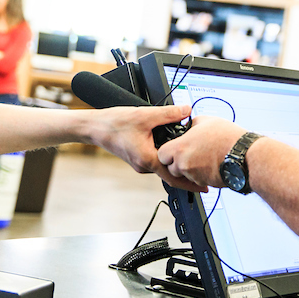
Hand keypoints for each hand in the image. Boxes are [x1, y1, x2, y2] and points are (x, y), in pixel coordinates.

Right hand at [87, 104, 205, 191]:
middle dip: (186, 172)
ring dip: (175, 163)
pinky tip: (172, 148)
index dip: (191, 182)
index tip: (204, 186)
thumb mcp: (145, 115)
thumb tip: (186, 110)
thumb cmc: (114, 124)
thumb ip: (168, 113)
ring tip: (190, 156)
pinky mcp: (137, 157)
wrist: (94, 127)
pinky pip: (155, 161)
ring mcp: (140, 163)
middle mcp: (143, 165)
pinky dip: (166, 157)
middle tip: (203, 169)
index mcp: (147, 160)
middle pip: (170, 173)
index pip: (174, 177)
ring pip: (163, 166)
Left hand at [157, 116, 247, 188]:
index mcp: (180, 148)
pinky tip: (210, 163)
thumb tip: (189, 125)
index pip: (161, 155)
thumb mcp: (205, 120)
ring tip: (203, 156)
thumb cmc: (228, 139)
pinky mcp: (205, 183)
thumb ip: (191, 124)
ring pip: (184, 175)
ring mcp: (195, 176)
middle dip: (177, 162)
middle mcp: (184, 165)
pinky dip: (201, 174)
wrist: (244, 156)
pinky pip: (197, 180)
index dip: (167, 150)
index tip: (174, 147)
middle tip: (190, 152)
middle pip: (171, 168)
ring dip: (190, 168)